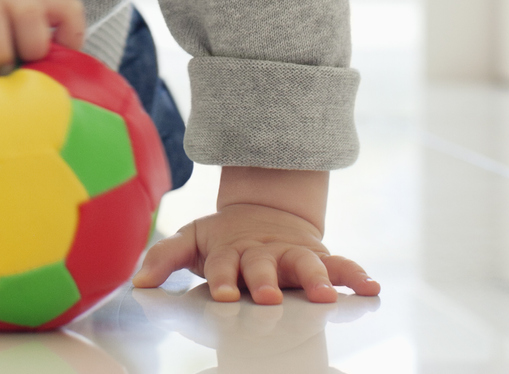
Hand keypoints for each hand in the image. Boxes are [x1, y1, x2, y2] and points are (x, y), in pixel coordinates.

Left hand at [133, 203, 378, 304]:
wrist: (265, 210)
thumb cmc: (225, 237)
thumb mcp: (192, 239)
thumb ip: (165, 257)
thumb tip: (138, 283)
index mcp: (232, 251)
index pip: (224, 266)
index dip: (223, 279)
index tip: (222, 294)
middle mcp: (264, 253)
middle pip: (264, 267)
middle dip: (265, 281)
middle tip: (267, 297)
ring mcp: (293, 255)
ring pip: (307, 265)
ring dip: (316, 279)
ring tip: (326, 295)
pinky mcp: (318, 257)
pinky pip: (341, 265)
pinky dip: (356, 275)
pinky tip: (370, 288)